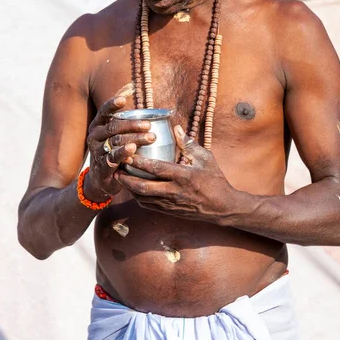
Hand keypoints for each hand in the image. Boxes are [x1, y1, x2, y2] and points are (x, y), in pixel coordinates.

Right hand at [85, 96, 154, 199]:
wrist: (102, 179)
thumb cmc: (114, 151)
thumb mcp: (115, 137)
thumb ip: (126, 125)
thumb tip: (152, 112)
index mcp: (98, 126)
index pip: (104, 112)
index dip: (112, 105)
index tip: (123, 100)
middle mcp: (95, 136)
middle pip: (114, 127)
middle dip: (132, 125)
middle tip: (148, 125)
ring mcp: (97, 151)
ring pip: (116, 141)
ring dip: (134, 138)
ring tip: (150, 137)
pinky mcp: (102, 166)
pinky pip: (113, 157)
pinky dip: (123, 153)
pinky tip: (133, 150)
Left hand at [115, 125, 233, 222]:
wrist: (222, 208)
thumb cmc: (215, 180)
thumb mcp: (206, 159)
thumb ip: (189, 144)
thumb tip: (176, 128)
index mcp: (183, 176)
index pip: (156, 168)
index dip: (139, 162)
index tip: (127, 153)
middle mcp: (174, 192)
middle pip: (143, 187)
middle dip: (127, 178)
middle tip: (116, 168)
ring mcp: (171, 204)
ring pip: (143, 198)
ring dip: (129, 188)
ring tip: (120, 177)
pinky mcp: (170, 211)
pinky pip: (148, 205)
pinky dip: (138, 197)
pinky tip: (133, 189)